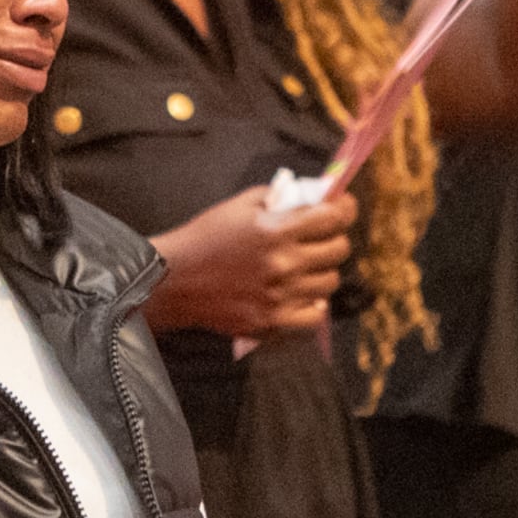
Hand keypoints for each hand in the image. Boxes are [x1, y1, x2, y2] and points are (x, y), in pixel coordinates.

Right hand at [150, 185, 353, 340]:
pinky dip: (313, 306)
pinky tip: (300, 295)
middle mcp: (283, 262)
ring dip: (321, 272)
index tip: (342, 208)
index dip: (344, 209)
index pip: (334, 217)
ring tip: (304, 268)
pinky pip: (315, 317)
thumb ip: (280, 198)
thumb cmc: (206, 237)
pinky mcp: (271, 321)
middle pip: (339, 250)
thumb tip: (315, 196)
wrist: (173, 279)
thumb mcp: (241, 205)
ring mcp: (280, 295)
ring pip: (329, 282)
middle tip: (321, 238)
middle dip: (334, 239)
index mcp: (276, 229)